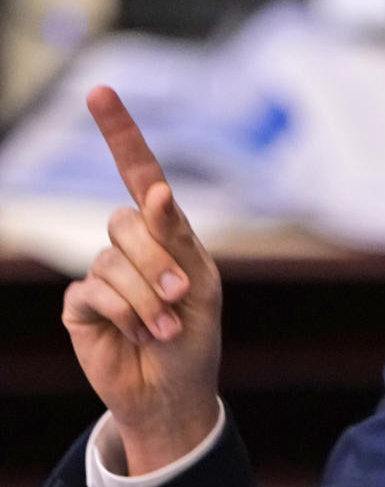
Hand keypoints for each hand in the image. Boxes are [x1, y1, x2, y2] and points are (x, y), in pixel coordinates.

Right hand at [62, 86, 221, 473]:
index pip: (138, 172)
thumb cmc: (196, 337)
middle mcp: (130, 246)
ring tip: (163, 328)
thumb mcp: (201, 284)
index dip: (119, 133)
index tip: (99, 93)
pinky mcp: (80, 305)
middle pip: (125, 221)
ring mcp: (101, 272)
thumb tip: (153, 190)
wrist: (176, 392)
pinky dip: (124, 314)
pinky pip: (94, 292)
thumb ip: (175, 237)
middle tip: (179, 298)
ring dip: (145, 298)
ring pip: (110, 261)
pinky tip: (138, 335)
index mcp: (165, 232)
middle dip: (156, 262)